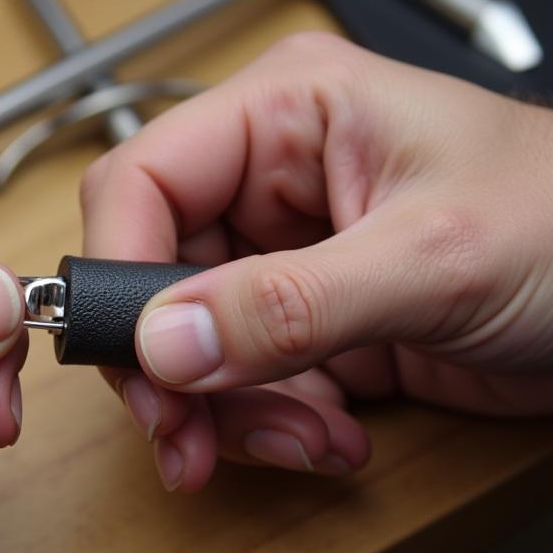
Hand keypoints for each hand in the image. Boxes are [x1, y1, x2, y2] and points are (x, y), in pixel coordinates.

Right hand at [80, 33, 552, 492]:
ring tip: (305, 438)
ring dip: (231, 410)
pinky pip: (244, 381)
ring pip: (192, 342)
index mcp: (286, 114)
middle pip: (154, 276)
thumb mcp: (432, 259)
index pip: (144, 180)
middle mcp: (270, 180)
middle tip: (190, 438)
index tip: (139, 358)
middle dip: (174, 368)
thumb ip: (289, 304)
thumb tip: (163, 342)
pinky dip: (272, 423)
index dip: (120, 270)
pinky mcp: (306, 319)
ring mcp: (286, 256)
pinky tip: (332, 435)